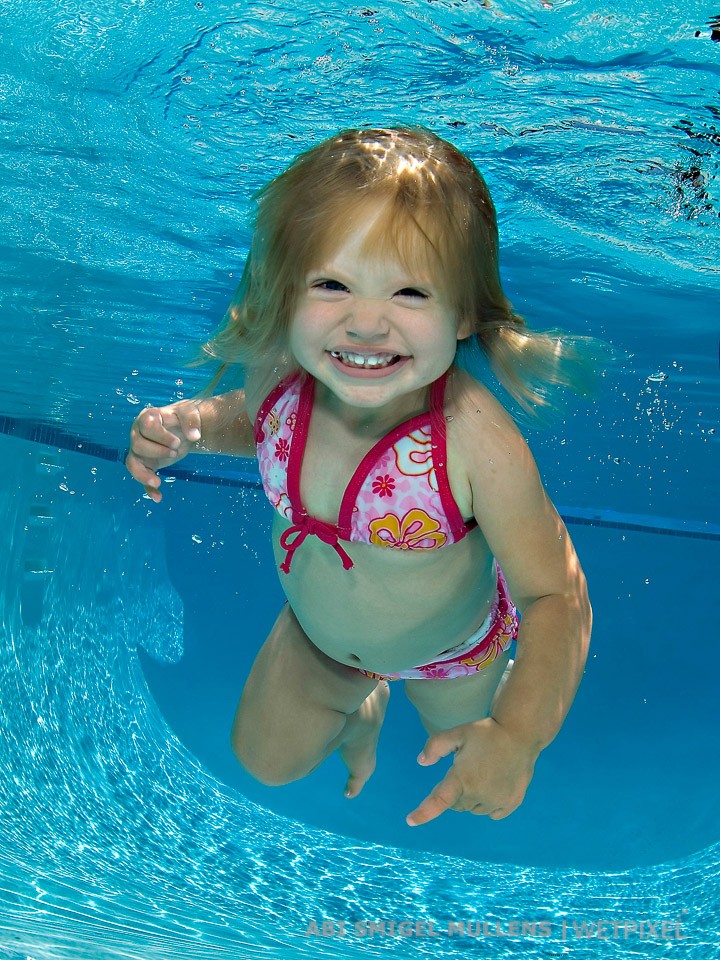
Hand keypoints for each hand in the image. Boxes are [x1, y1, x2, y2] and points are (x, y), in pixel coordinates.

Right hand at [125, 401, 201, 501]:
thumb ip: (191, 420)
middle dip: (157, 451)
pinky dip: (147, 488)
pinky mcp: (144, 463)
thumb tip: (194, 436)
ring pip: (133, 463)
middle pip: (138, 445)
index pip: (147, 426)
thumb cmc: (181, 418)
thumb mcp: (189, 412)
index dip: (162, 436)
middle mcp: (138, 433)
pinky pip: (140, 476)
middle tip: (175, 451)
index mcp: (147, 417)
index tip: (178, 443)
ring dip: (144, 474)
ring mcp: (138, 450)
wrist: (181, 428)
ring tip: (158, 482)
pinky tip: (158, 497)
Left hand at [406, 717, 537, 825]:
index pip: (439, 800)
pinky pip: (492, 813)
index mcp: (462, 778)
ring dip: (472, 798)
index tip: (410, 821)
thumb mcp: (457, 733)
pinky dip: (489, 804)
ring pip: (474, 809)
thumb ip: (435, 746)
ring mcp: (496, 801)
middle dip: (457, 791)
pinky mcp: (511, 804)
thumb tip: (421, 762)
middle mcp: (479, 795)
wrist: (520, 734)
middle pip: (457, 804)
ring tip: (483, 773)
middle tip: (468, 769)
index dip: (423, 813)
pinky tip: (494, 784)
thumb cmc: (486, 733)